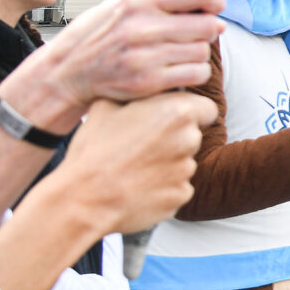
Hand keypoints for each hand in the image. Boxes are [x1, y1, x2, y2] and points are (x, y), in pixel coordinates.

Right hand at [0, 0, 223, 132]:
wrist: (66, 72)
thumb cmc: (97, 36)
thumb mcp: (122, 5)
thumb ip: (162, 1)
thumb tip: (211, 10)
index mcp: (138, 1)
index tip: (216, 5)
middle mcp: (142, 27)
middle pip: (206, 25)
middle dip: (208, 28)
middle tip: (197, 32)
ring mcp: (146, 57)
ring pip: (202, 51)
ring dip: (199, 52)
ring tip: (182, 51)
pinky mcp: (148, 82)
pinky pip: (195, 74)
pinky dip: (195, 72)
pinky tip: (181, 68)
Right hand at [40, 91, 216, 234]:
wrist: (84, 199)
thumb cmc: (94, 150)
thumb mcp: (106, 107)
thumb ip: (137, 95)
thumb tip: (143, 90)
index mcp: (177, 112)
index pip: (205, 108)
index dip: (190, 112)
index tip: (171, 118)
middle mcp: (189, 140)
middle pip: (192, 136)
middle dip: (174, 138)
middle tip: (143, 145)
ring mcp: (186, 171)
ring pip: (183, 163)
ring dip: (166, 164)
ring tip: (134, 168)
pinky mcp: (180, 197)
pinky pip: (176, 188)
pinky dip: (162, 188)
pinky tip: (137, 187)